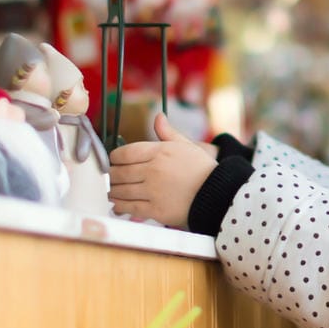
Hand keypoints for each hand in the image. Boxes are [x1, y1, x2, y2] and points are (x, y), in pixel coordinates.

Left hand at [108, 113, 217, 227]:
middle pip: (119, 172)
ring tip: (111, 190)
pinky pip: (129, 207)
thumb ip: (167, 133)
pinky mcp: (155, 210)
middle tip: (109, 177)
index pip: (125, 153)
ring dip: (113, 190)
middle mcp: (153, 170)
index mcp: (159, 152)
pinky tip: (117, 204)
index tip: (113, 161)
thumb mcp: (186, 146)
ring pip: (121, 190)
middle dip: (111, 175)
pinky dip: (119, 206)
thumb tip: (158, 117)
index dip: (114, 158)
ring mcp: (153, 191)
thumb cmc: (202, 169)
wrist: (219, 195)